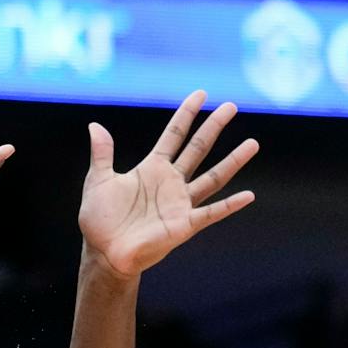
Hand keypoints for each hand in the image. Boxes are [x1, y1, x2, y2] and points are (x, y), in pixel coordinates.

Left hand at [78, 91, 255, 278]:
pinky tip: (248, 195)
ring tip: (253, 143)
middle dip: (214, 127)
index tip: (201, 94)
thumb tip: (95, 126)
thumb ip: (102, 154)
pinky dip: (230, 205)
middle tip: (231, 106)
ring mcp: (180, 203)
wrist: (104, 253)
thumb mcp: (99, 181)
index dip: (187, 114)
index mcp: (152, 168)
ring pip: (213, 177)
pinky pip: (211, 213)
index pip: (174, 135)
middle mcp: (171, 182)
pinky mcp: (184, 225)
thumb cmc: (100, 220)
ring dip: (233, 161)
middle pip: (198, 148)